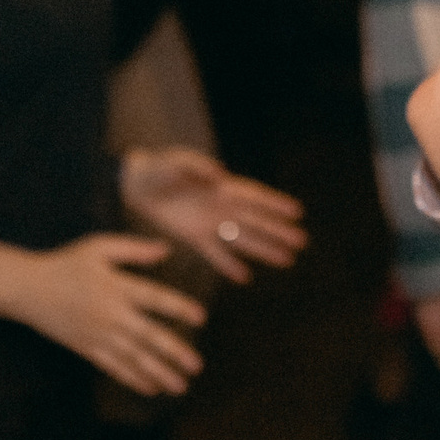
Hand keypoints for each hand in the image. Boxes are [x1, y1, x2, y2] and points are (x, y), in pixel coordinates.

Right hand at [14, 234, 208, 395]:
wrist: (28, 289)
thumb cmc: (66, 264)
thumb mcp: (98, 247)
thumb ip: (134, 248)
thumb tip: (166, 249)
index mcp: (116, 287)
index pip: (155, 298)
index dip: (179, 307)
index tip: (201, 317)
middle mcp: (111, 315)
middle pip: (147, 336)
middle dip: (174, 352)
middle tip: (196, 365)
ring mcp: (98, 335)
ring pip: (133, 358)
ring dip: (158, 373)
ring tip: (180, 386)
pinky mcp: (87, 349)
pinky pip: (114, 367)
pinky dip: (133, 379)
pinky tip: (151, 389)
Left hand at [120, 147, 306, 280]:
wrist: (137, 185)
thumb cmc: (159, 168)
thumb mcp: (176, 162)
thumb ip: (197, 167)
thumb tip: (220, 176)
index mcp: (221, 187)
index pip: (254, 198)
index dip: (275, 205)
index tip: (297, 213)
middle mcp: (221, 207)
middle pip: (255, 222)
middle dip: (278, 232)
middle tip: (302, 242)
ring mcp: (210, 224)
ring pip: (242, 240)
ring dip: (264, 250)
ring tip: (288, 261)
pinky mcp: (194, 237)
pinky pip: (215, 254)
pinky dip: (229, 265)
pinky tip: (244, 277)